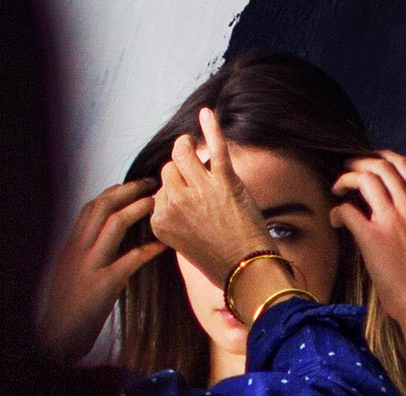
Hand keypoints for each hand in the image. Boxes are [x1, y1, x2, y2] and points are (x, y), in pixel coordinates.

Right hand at [38, 179, 166, 361]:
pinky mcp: (104, 285)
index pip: (91, 207)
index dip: (113, 192)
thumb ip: (83, 253)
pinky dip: (149, 249)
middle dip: (128, 190)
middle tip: (150, 184)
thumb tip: (101, 239)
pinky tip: (163, 245)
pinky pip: (130, 259)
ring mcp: (90, 266)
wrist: (56, 336)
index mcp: (71, 246)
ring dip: (138, 208)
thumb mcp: (69, 273)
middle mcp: (78, 250)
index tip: (132, 187)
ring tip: (157, 202)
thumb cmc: (66, 308)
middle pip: (102, 206)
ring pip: (114, 224)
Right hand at [146, 106, 276, 289]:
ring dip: (186, 145)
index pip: (159, 190)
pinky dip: (211, 127)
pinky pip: (215, 147)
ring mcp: (199, 191)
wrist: (246, 270)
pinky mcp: (224, 182)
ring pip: (183, 153)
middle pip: (169, 169)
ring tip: (191, 143)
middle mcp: (175, 203)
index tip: (184, 194)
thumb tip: (175, 191)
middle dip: (179, 168)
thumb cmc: (218, 261)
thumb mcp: (183, 243)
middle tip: (190, 166)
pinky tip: (207, 113)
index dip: (173, 189)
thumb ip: (174, 217)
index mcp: (160, 221)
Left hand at [330, 150, 405, 325]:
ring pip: (364, 179)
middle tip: (346, 169)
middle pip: (380, 166)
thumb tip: (400, 206)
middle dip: (358, 163)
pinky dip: (337, 210)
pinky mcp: (372, 237)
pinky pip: (347, 210)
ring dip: (345, 179)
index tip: (369, 161)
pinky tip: (336, 220)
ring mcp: (391, 219)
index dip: (381, 157)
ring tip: (337, 188)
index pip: (403, 164)